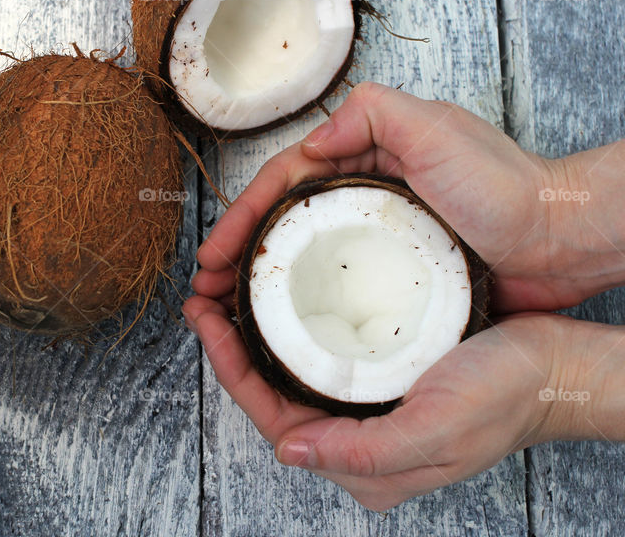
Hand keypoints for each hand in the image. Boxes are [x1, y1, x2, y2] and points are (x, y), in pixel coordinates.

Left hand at [181, 299, 606, 510]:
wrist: (557, 369)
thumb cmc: (507, 397)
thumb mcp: (437, 429)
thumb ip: (361, 451)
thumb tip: (289, 453)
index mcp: (363, 464)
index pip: (272, 415)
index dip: (230, 368)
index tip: (206, 321)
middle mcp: (356, 441)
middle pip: (272, 393)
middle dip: (231, 347)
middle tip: (203, 299)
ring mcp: (367, 411)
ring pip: (290, 372)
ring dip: (254, 334)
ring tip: (225, 295)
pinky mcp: (380, 381)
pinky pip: (319, 357)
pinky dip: (289, 328)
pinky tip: (277, 301)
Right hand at [191, 81, 594, 313]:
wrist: (562, 240)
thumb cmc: (508, 186)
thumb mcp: (437, 129)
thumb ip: (373, 114)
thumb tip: (313, 139)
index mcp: (366, 153)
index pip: (286, 178)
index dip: (243, 214)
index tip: (215, 252)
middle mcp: (365, 189)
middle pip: (283, 216)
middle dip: (240, 249)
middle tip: (208, 287)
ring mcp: (378, 232)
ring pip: (303, 250)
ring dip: (261, 276)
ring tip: (228, 308)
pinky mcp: (396, 270)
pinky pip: (336, 280)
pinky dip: (302, 296)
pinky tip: (281, 318)